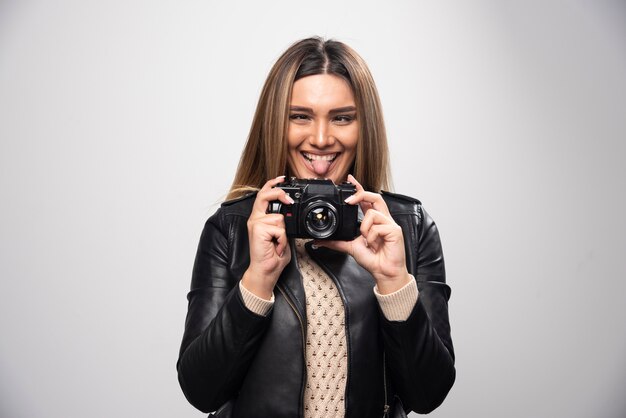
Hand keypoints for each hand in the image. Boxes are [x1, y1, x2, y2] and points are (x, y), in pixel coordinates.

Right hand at [241, 176, 292, 299]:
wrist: (265, 271)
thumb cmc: (273, 257)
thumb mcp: (282, 236)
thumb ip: (284, 224)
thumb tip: (291, 215)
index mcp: (260, 219)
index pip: (264, 195)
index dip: (273, 185)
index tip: (282, 178)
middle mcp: (255, 219)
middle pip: (264, 195)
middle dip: (278, 192)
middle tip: (290, 199)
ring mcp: (255, 223)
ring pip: (279, 217)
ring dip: (284, 233)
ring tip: (278, 244)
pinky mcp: (258, 229)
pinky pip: (279, 228)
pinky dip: (282, 239)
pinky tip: (276, 247)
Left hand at [315, 175, 410, 293]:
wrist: (383, 272)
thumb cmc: (372, 259)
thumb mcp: (350, 247)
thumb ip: (336, 242)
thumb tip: (319, 241)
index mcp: (374, 220)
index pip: (367, 199)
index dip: (359, 188)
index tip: (349, 179)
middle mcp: (383, 220)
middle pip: (375, 196)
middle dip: (361, 194)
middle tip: (349, 200)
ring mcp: (390, 224)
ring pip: (372, 213)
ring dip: (364, 228)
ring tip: (366, 240)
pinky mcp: (395, 230)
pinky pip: (377, 227)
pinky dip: (371, 237)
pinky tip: (374, 245)